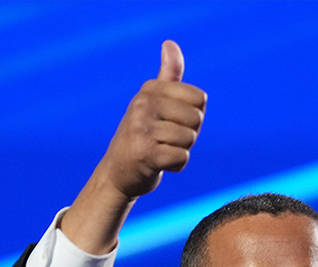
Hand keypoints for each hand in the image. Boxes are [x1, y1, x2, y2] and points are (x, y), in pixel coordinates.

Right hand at [60, 40, 206, 253]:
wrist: (118, 173)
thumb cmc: (143, 136)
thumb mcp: (154, 102)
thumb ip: (168, 75)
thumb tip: (170, 43)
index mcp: (149, 89)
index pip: (199, 98)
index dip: (192, 116)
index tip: (171, 123)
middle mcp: (143, 104)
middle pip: (197, 119)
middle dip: (188, 135)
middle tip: (165, 140)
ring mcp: (142, 128)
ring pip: (189, 139)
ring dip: (180, 151)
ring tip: (160, 151)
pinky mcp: (145, 153)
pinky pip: (182, 158)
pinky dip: (176, 166)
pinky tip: (159, 164)